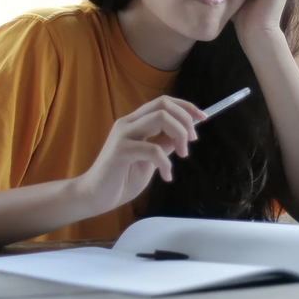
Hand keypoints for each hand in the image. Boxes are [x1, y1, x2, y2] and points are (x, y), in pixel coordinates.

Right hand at [76, 96, 205, 214]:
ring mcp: (123, 135)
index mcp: (134, 122)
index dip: (186, 107)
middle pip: (164, 104)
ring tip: (183, 154)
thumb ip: (162, 145)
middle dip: (185, 119)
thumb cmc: (120, 179)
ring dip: (179, 135)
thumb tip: (181, 137)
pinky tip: (166, 176)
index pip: (163, 102)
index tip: (203, 118)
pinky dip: (166, 163)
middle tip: (192, 140)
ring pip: (161, 118)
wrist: (95, 196)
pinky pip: (153, 149)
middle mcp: (128, 123)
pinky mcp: (121, 151)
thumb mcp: (149, 160)